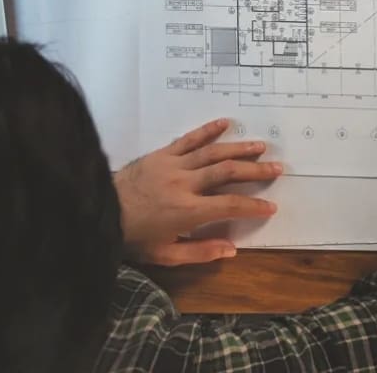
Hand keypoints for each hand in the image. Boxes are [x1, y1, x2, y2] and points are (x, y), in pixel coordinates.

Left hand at [114, 118, 281, 265]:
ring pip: (212, 152)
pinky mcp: (162, 153)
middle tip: (276, 168)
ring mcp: (172, 165)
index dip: (253, 206)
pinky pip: (189, 139)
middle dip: (255, 170)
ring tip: (260, 145)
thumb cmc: (133, 237)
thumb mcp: (165, 255)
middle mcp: (184, 183)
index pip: (230, 205)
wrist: (100, 210)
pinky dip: (208, 130)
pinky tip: (225, 123)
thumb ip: (199, 252)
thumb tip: (231, 250)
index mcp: (187, 211)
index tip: (271, 206)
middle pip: (227, 172)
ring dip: (239, 148)